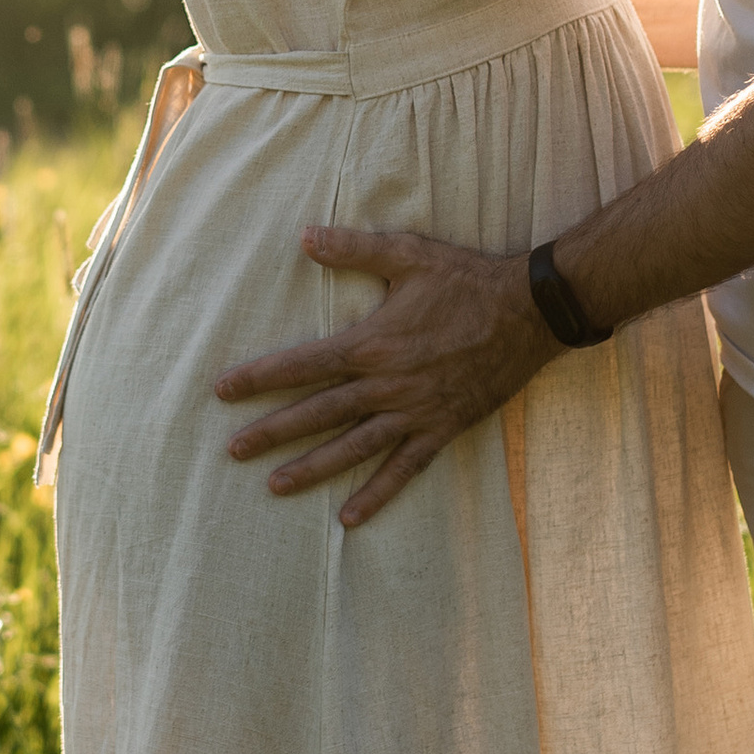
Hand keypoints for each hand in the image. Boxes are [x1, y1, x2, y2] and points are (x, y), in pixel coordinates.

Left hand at [214, 228, 552, 524]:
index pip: (303, 365)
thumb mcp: (410, 254)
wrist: (530, 314)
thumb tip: (304, 237)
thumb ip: (355, 249)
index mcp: (372, 344)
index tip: (223, 391)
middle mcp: (387, 385)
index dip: (260, 378)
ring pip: (353, 448)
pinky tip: (351, 517)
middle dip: (272, 432)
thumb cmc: (467, 281)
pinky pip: (404, 468)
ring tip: (275, 485)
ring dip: (312, 468)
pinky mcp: (441, 428)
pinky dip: (378, 494)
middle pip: (318, 413)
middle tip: (234, 449)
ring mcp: (414, 412)